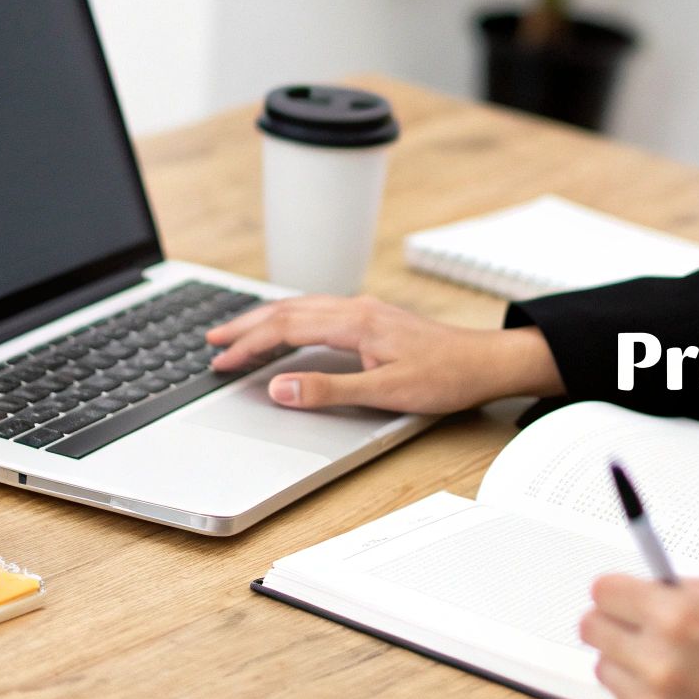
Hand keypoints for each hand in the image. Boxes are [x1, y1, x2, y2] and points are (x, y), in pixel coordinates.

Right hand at [204, 295, 562, 412]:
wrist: (485, 362)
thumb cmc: (445, 377)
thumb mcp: (384, 392)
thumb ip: (328, 389)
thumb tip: (280, 387)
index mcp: (355, 323)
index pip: (286, 328)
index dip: (249, 345)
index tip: (222, 360)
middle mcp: (356, 309)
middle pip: (287, 310)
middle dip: (246, 325)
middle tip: (212, 340)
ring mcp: (365, 310)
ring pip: (301, 306)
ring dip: (265, 318)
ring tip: (237, 331)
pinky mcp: (372, 317)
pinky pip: (318, 309)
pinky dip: (290, 316)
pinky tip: (286, 326)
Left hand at [580, 575, 698, 698]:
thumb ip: (667, 590)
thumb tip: (630, 588)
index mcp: (674, 616)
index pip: (601, 591)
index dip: (616, 591)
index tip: (622, 594)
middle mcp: (658, 658)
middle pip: (590, 628)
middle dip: (614, 621)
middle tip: (635, 622)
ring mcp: (654, 695)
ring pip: (603, 665)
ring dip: (623, 658)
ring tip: (660, 656)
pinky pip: (622, 695)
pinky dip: (638, 687)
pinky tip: (669, 681)